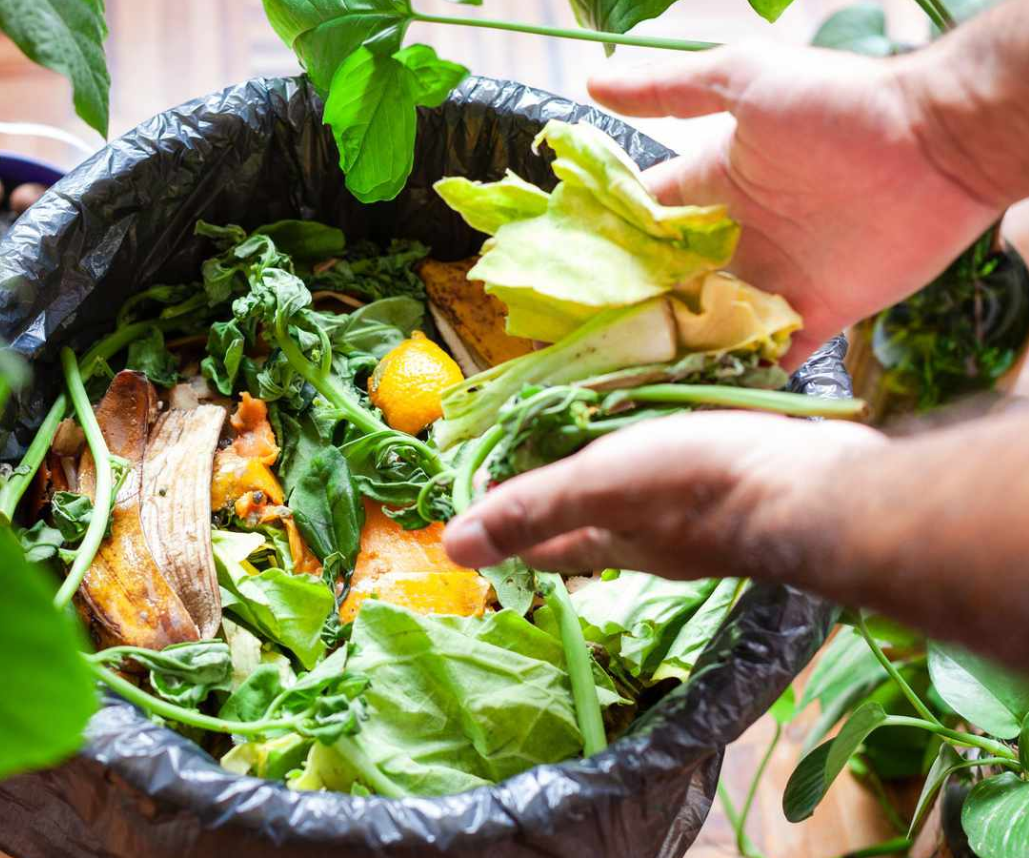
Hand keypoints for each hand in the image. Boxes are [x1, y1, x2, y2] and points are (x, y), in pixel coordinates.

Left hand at [442, 411, 884, 580]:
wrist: (820, 486)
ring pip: (643, 496)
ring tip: (598, 423)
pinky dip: (667, 445)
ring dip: (616, 466)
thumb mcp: (599, 487)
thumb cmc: (701, 485)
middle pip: (593, 521)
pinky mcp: (744, 483)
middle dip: (561, 492)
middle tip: (537, 442)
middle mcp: (656, 540)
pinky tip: (674, 421)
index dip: (508, 523)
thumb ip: (531, 509)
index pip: (544, 545)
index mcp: (613, 543)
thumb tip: (451, 548)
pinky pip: (689, 466)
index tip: (483, 483)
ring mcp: (704, 516)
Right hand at [587, 43, 1005, 368]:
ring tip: (625, 384)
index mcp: (713, 186)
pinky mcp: (817, 314)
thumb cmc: (840, 104)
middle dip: (630, 313)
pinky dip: (741, 379)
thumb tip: (591, 87)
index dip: (604, 248)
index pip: (644, 222)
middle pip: (668, 285)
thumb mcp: (745, 78)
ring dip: (675, 352)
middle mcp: (738, 237)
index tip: (561, 280)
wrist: (938, 144)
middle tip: (581, 346)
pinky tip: (696, 398)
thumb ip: (669, 91)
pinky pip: (770, 356)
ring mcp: (775, 279)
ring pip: (708, 326)